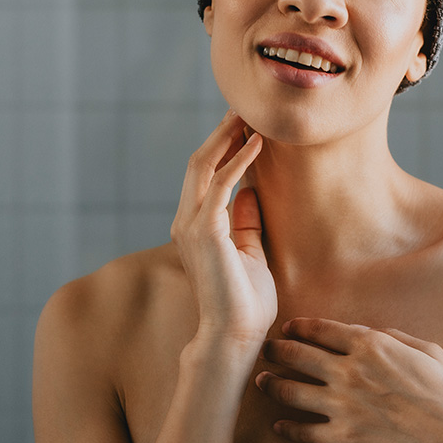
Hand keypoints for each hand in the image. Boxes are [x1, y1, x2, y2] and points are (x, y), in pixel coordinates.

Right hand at [171, 110, 275, 347]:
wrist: (235, 336)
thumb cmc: (245, 302)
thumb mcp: (250, 252)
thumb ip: (246, 221)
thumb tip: (252, 192)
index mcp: (194, 226)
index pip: (204, 175)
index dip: (222, 146)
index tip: (244, 123)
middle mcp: (186, 221)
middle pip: (200, 162)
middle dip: (222, 132)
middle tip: (245, 107)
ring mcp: (191, 225)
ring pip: (203, 166)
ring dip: (227, 137)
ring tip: (250, 116)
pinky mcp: (205, 231)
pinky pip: (221, 184)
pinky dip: (239, 160)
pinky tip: (257, 144)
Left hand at [255, 318, 442, 442]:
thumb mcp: (429, 351)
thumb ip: (396, 338)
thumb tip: (374, 332)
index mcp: (370, 345)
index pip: (321, 330)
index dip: (299, 328)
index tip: (288, 329)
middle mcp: (349, 371)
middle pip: (297, 355)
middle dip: (276, 351)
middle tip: (265, 351)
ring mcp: (342, 405)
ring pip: (291, 391)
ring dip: (271, 384)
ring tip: (261, 382)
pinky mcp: (342, 438)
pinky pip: (303, 431)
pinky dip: (286, 427)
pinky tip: (278, 425)